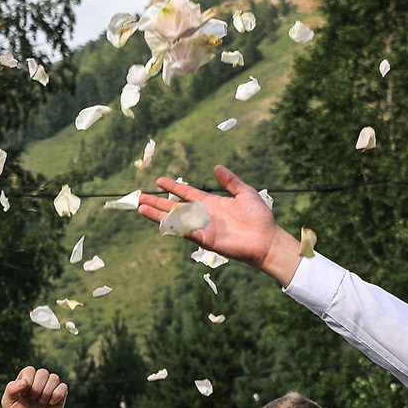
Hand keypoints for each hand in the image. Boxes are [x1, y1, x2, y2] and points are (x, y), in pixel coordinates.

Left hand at [1, 367, 66, 407]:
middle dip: (37, 387)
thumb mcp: (8, 403)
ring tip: (41, 403)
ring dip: (47, 391)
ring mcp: (49, 391)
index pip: (30, 370)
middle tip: (32, 399)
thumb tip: (25, 382)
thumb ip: (11, 389)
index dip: (28, 381)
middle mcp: (37, 384)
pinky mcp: (59, 399)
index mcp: (25, 382)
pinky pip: (64, 387)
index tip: (23, 394)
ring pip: (54, 377)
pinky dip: (57, 395)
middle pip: (43, 372)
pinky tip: (51, 404)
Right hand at [134, 167, 302, 284]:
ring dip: (157, 214)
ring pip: (174, 220)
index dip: (173, 186)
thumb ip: (230, 181)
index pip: (187, 193)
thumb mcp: (244, 193)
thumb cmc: (259, 218)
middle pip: (174, 207)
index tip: (159, 180)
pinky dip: (172, 226)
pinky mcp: (205, 239)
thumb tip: (217, 167)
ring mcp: (202, 228)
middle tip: (140, 197)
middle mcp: (203, 215)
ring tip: (141, 208)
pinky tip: (159, 220)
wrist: (267, 239)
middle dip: (157, 202)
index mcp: (211, 203)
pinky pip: (184, 232)